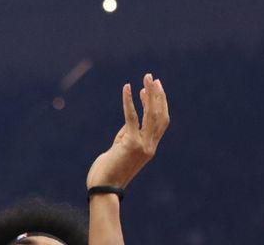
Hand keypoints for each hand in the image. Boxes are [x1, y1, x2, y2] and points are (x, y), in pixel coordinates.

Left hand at [86, 73, 170, 190]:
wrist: (103, 187)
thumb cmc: (108, 169)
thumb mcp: (121, 148)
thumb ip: (127, 133)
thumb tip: (131, 116)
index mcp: (150, 147)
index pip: (160, 122)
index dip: (157, 104)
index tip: (149, 89)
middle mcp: (150, 146)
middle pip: (160, 115)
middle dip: (157, 94)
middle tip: (152, 77)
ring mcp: (142, 145)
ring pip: (152, 115)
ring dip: (150, 94)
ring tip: (147, 77)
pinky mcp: (130, 144)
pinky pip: (131, 118)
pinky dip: (129, 101)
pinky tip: (127, 88)